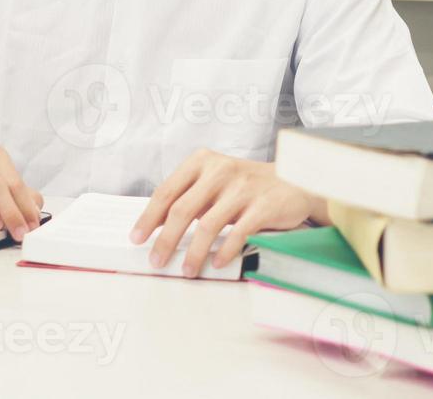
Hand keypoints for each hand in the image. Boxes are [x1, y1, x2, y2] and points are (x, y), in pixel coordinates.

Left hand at [129, 149, 325, 276]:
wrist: (294, 180)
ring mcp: (243, 187)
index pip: (167, 190)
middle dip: (165, 239)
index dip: (149, 217)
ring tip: (187, 270)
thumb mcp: (214, 181)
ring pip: (208, 225)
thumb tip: (157, 226)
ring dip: (194, 252)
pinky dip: (225, 252)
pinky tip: (217, 264)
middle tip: (156, 260)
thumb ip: (190, 197)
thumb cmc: (246, 185)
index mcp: (202, 161)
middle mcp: (220, 170)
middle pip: (183, 209)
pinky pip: (239, 233)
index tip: (137, 238)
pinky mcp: (264, 205)